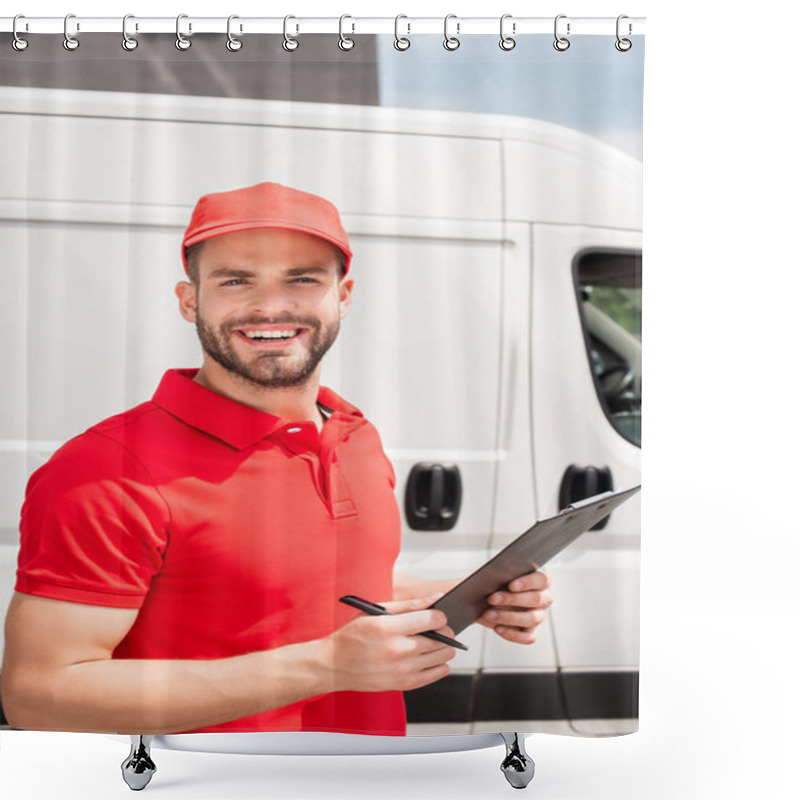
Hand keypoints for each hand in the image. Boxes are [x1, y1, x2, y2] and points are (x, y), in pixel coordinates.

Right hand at [325, 595, 456, 692]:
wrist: (334, 664)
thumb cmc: (353, 635)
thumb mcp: (376, 611)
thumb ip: (408, 604)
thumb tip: (436, 597)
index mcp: (389, 627)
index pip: (431, 619)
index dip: (440, 615)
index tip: (438, 616)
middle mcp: (397, 649)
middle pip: (440, 639)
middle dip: (445, 631)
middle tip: (440, 629)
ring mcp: (401, 669)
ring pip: (441, 657)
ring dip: (445, 648)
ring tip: (438, 643)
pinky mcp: (402, 684)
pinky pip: (434, 675)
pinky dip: (440, 666)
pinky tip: (435, 659)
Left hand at [477, 571, 552, 644]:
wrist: (487, 601)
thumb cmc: (495, 584)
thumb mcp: (496, 578)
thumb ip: (500, 577)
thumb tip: (494, 583)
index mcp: (539, 581)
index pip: (542, 580)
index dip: (528, 582)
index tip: (511, 585)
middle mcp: (542, 599)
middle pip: (536, 599)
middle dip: (512, 599)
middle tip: (492, 599)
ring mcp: (538, 616)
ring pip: (532, 619)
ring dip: (508, 617)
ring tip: (489, 614)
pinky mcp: (530, 632)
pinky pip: (527, 637)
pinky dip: (512, 634)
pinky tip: (497, 628)